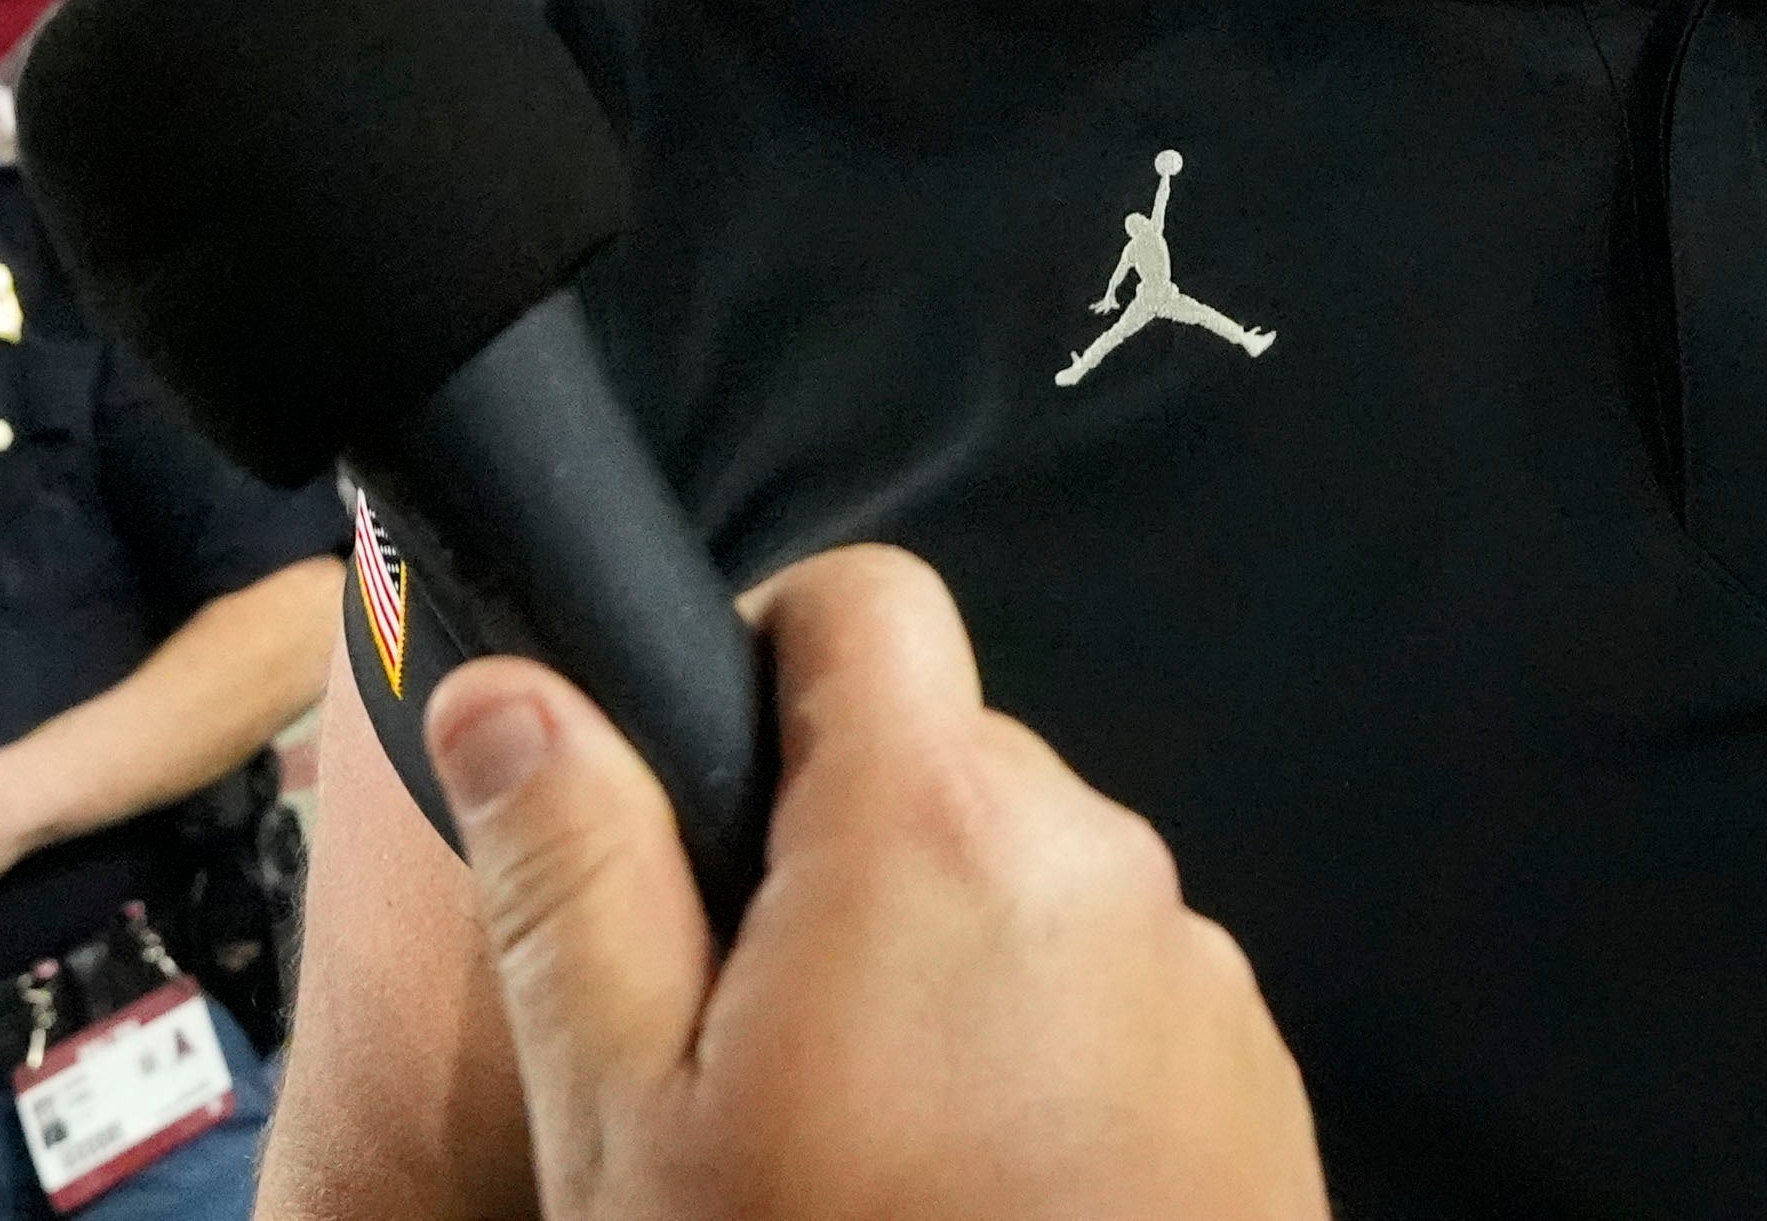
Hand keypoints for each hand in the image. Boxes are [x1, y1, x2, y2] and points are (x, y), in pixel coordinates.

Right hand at [426, 545, 1324, 1220]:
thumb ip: (568, 875)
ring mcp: (1199, 986)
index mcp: (936, 829)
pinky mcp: (1258, 1096)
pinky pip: (1118, 1007)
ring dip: (942, 969)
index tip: (701, 803)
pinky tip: (969, 1203)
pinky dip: (1041, 1067)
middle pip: (940, 760)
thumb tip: (508, 693)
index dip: (761, 667)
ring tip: (859, 1156)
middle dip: (838, 858)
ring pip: (1028, 893)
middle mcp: (1098, 866)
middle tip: (745, 1045)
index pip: (860, 604)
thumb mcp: (626, 1121)